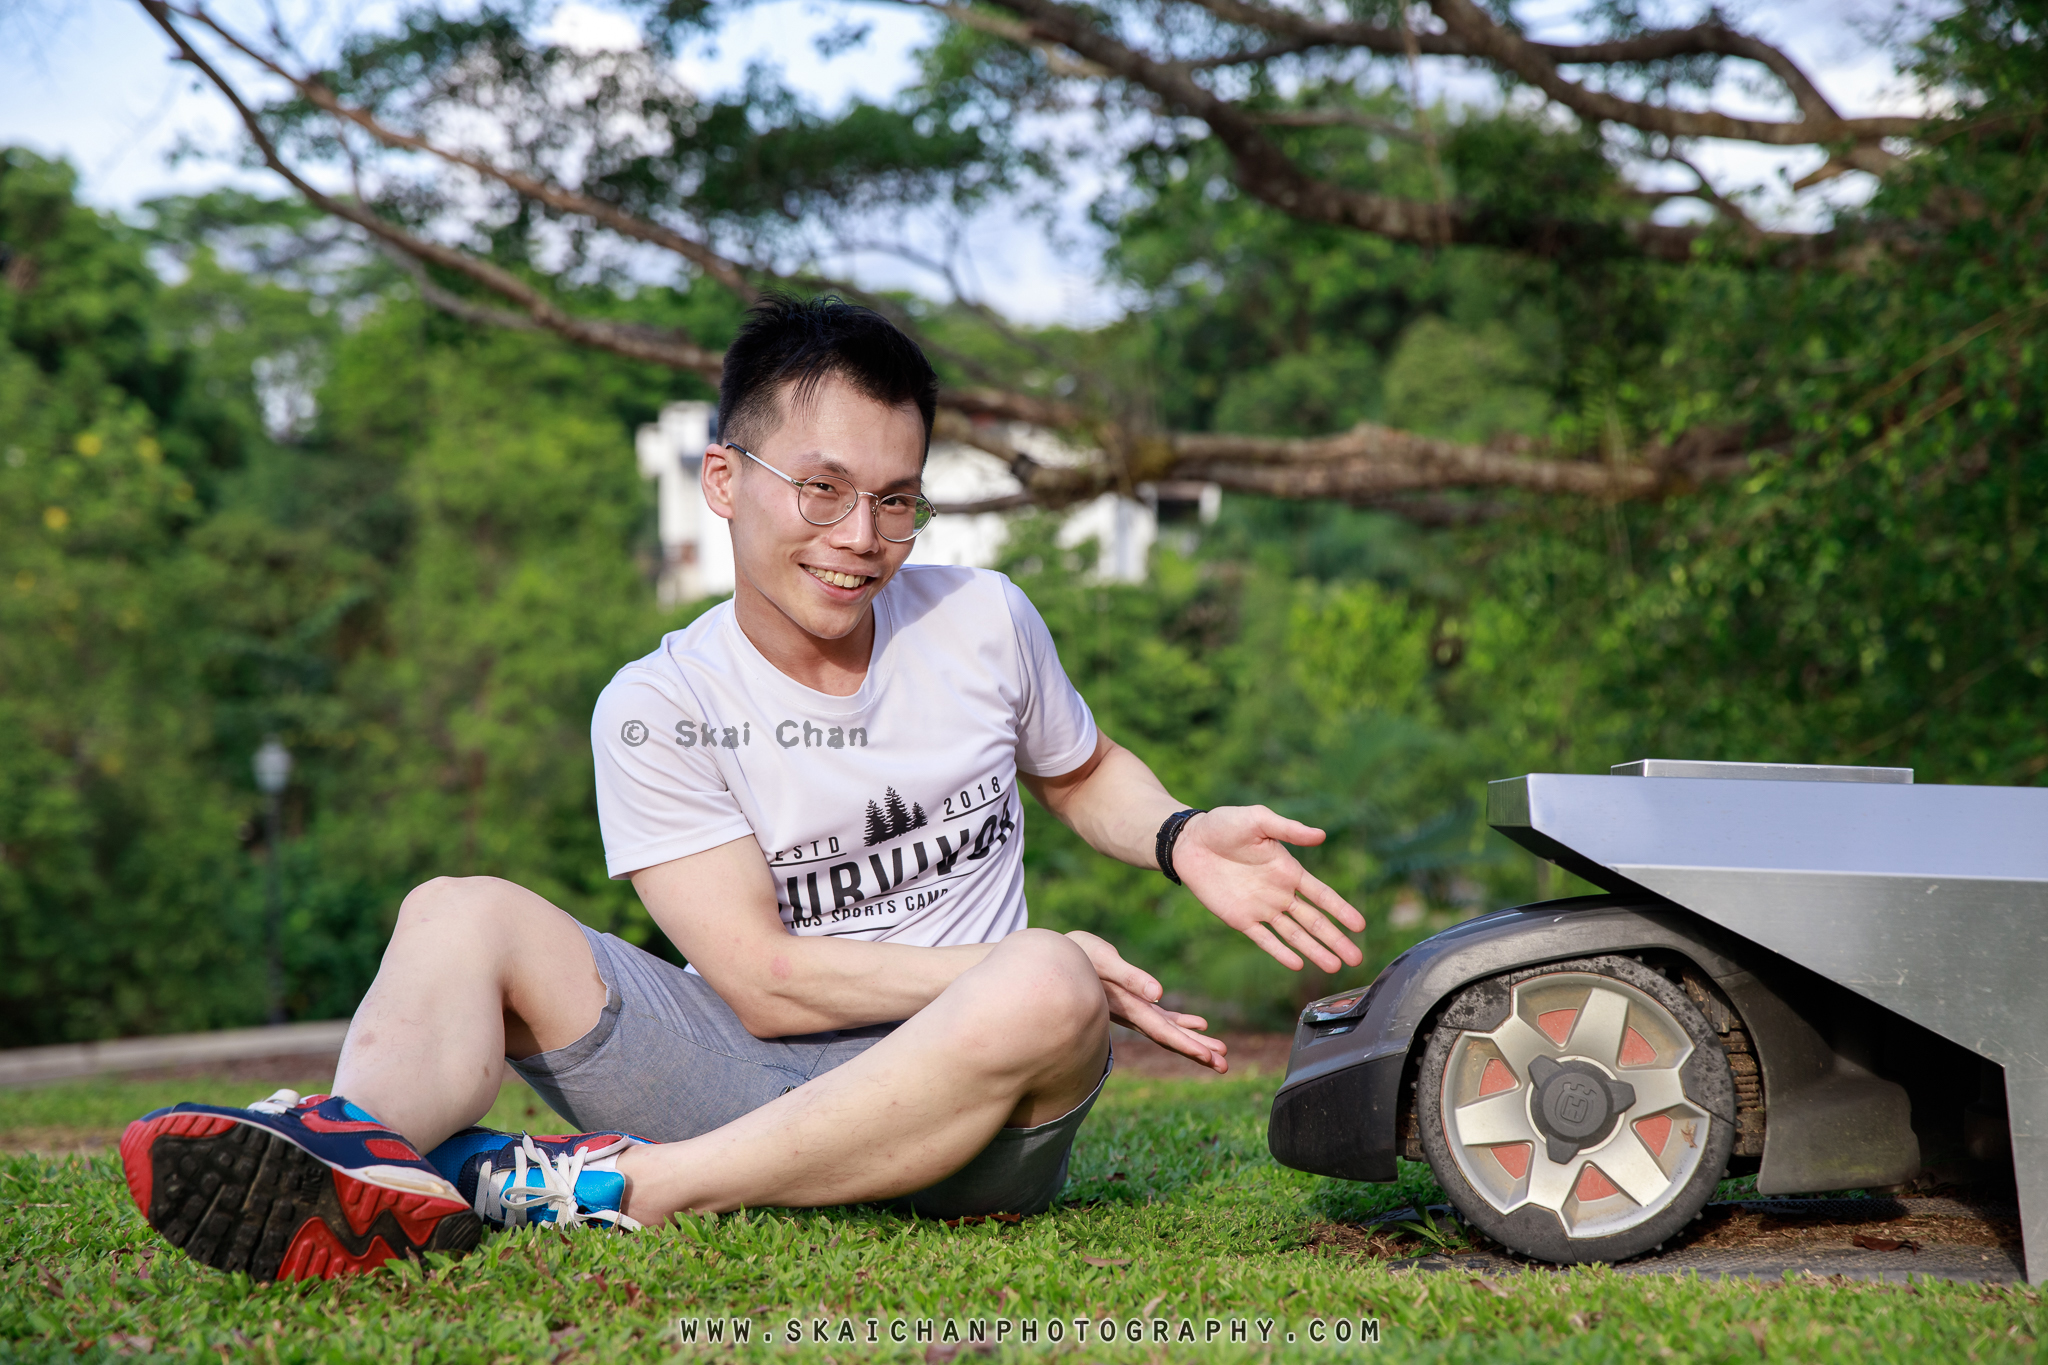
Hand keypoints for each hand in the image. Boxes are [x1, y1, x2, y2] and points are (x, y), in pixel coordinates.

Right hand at [1063, 930, 1228, 1073]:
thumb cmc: (1075, 955)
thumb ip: (1129, 977)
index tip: (1210, 1059)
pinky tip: (1199, 1023)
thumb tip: (1159, 993)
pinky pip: (1160, 1016)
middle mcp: (1131, 1014)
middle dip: (1197, 1052)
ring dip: (1194, 1040)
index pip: (1162, 1032)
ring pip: (1168, 1030)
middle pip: (1169, 1038)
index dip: (1187, 1045)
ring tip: (1220, 1052)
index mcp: (1127, 1007)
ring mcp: (1131, 1009)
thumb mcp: (1102, 960)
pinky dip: (1179, 1021)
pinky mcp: (1130, 1001)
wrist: (1051, 960)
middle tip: (1224, 1067)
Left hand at [1171, 806, 1365, 972]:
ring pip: (1294, 935)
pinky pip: (1264, 939)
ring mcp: (1261, 908)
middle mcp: (1280, 893)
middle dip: (1336, 939)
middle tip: (1357, 958)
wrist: (1189, 841)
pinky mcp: (1239, 919)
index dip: (1341, 910)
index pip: (1322, 895)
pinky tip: (1297, 964)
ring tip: (1335, 967)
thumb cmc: (1224, 824)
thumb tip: (1321, 835)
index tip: (1360, 926)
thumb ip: (1289, 830)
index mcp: (1289, 870)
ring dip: (1315, 951)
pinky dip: (1280, 952)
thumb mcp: (1258, 819)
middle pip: (1314, 921)